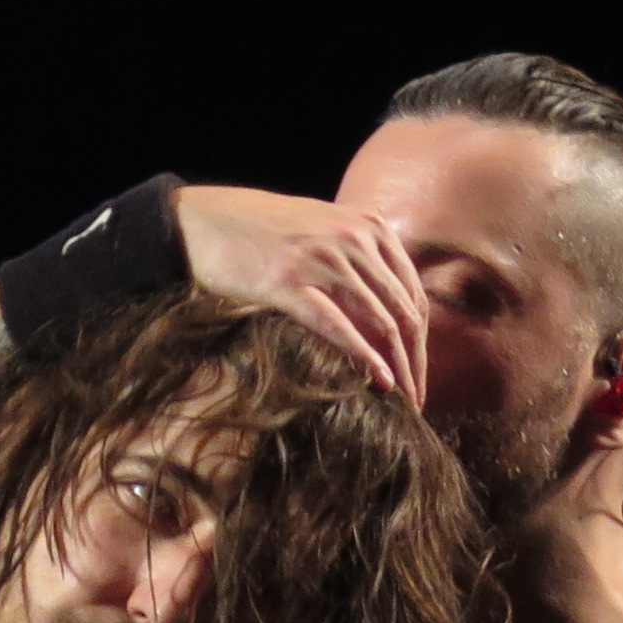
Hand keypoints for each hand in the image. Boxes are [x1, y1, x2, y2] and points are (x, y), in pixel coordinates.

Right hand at [173, 185, 426, 400]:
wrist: (201, 221)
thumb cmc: (258, 232)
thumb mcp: (321, 231)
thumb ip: (356, 256)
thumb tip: (381, 304)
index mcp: (368, 226)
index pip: (412, 292)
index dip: (421, 339)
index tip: (419, 373)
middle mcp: (354, 239)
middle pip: (404, 312)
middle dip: (416, 361)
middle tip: (419, 398)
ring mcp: (323, 259)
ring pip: (380, 323)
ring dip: (399, 368)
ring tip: (405, 401)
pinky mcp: (289, 282)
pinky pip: (338, 327)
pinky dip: (365, 357)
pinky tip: (381, 382)